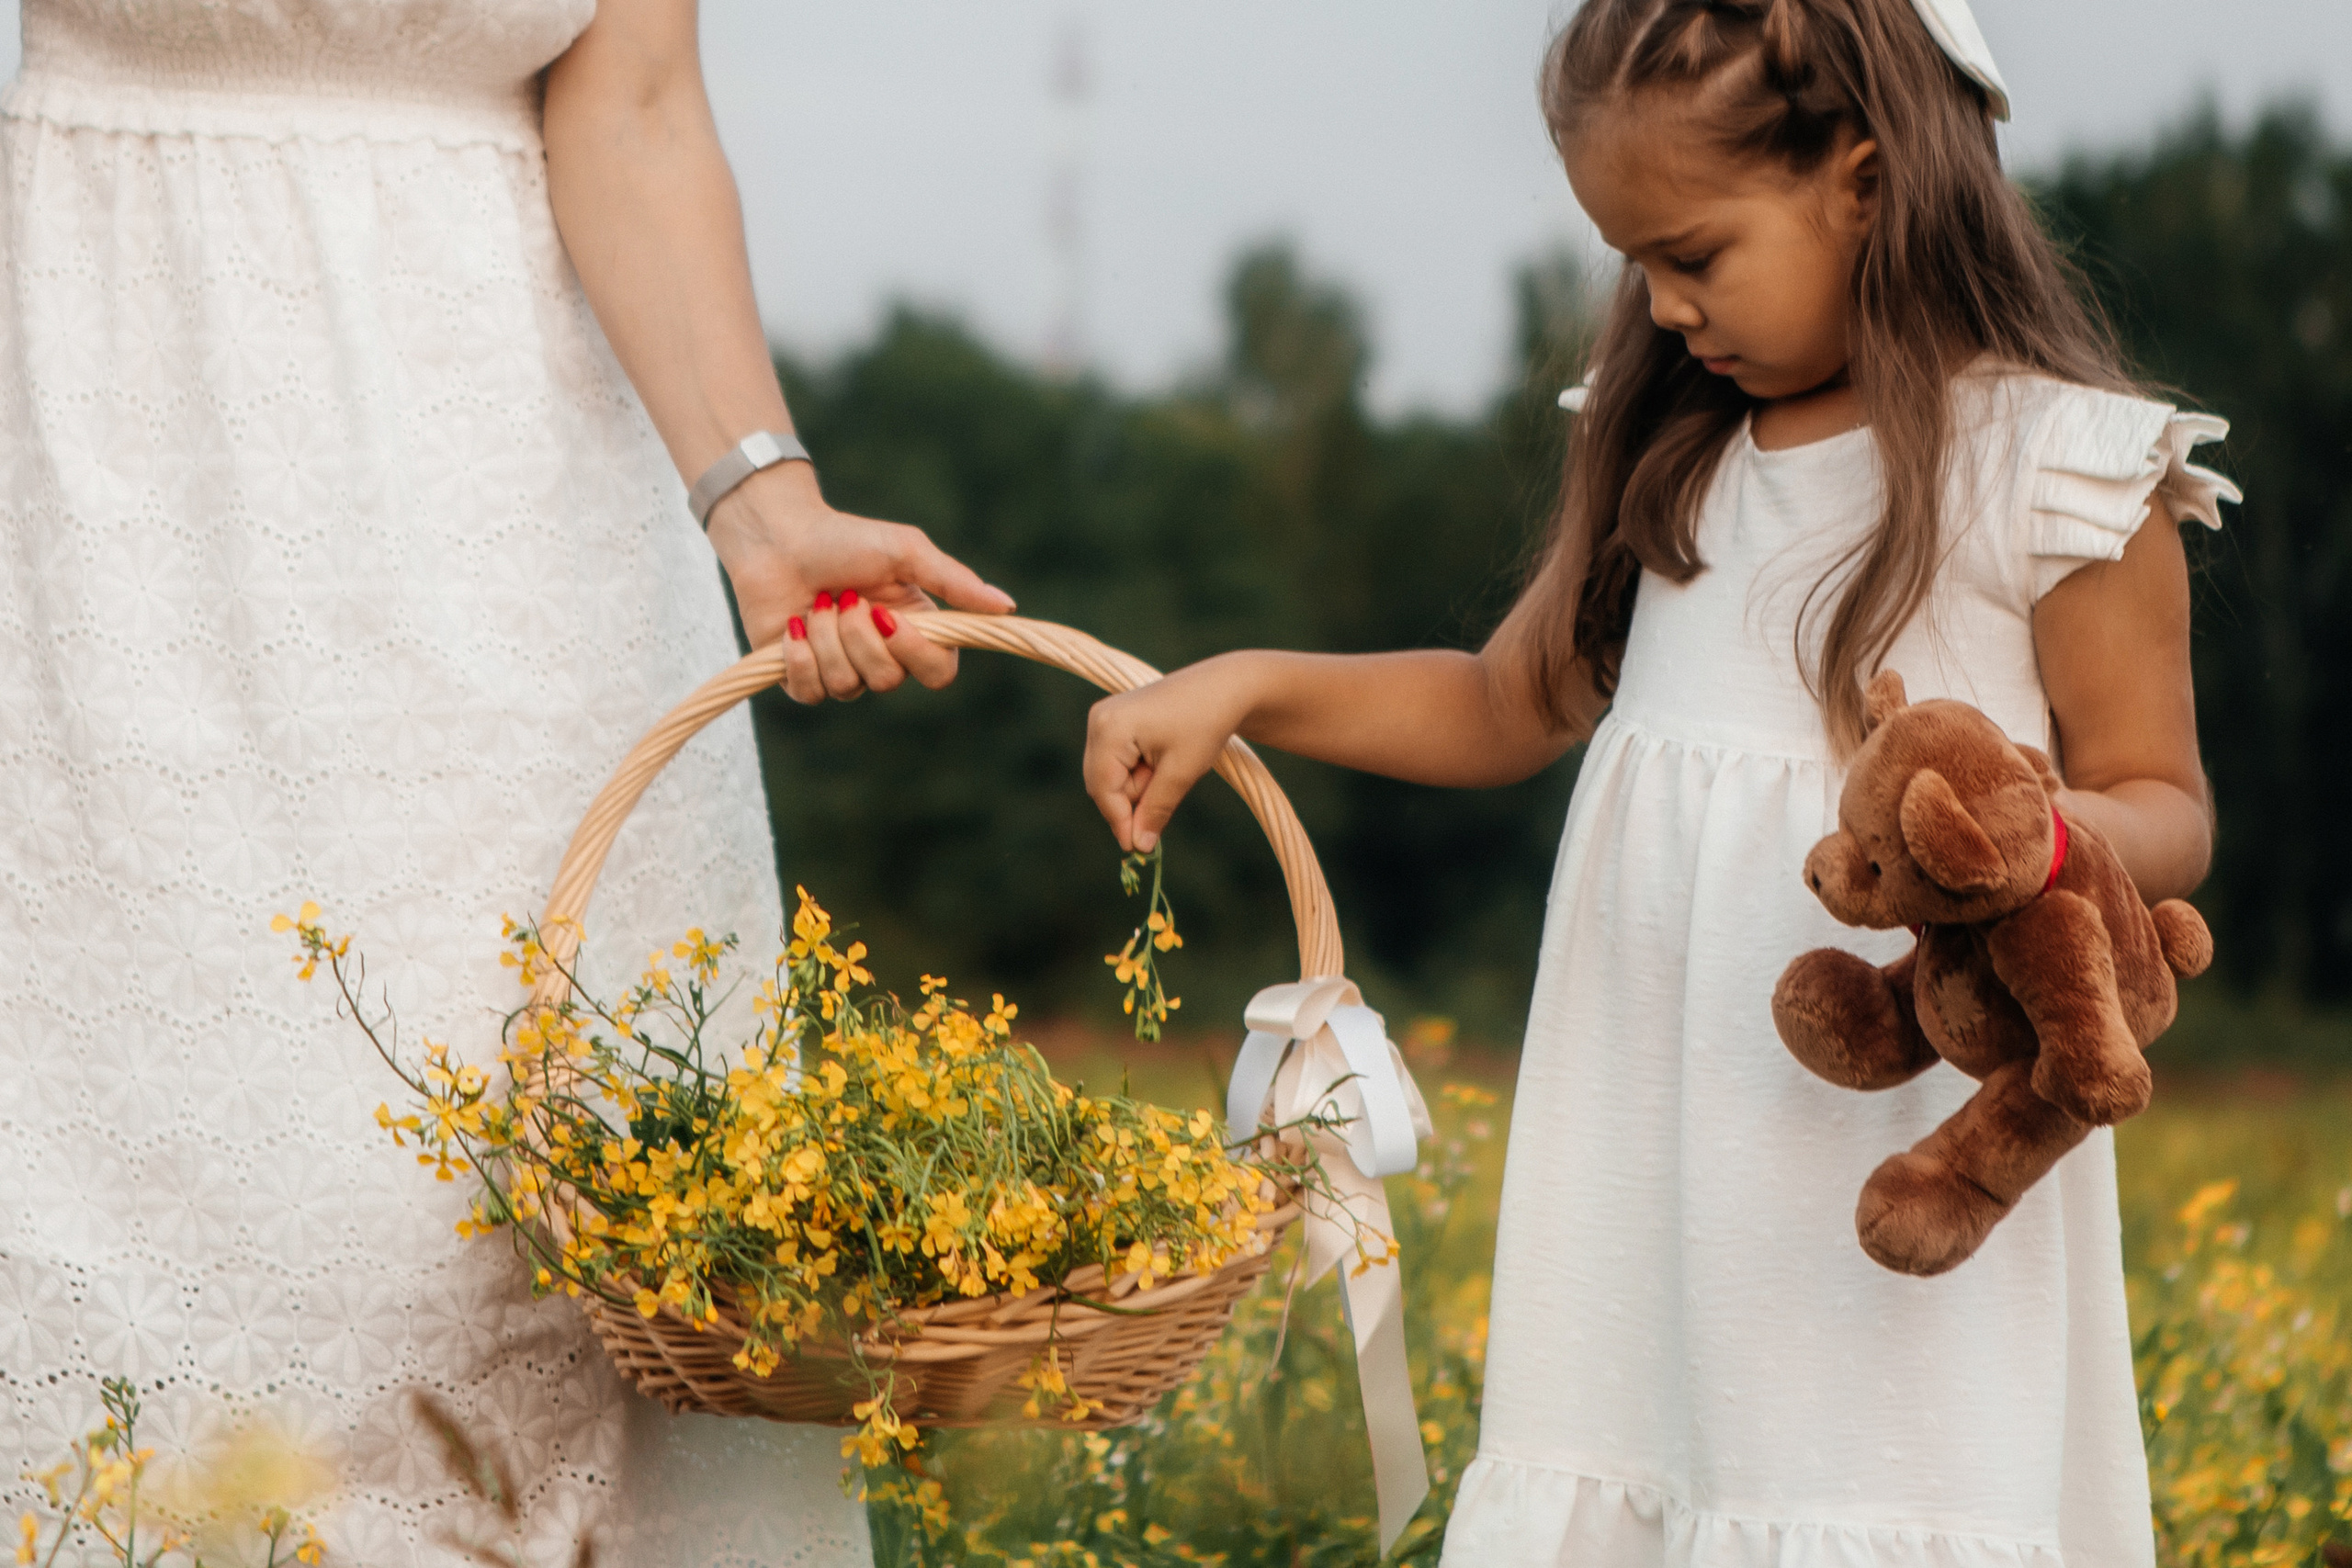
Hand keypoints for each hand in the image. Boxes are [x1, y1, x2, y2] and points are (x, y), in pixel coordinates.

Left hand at [705, 461, 1015, 703]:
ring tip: (815, 603)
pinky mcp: (801, 677)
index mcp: (915, 629)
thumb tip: (1007, 606)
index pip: (939, 672)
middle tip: (844, 598)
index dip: (916, 654)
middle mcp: (882, 655)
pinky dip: (798, 657)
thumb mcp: (905, 551)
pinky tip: (793, 624)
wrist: (777, 536)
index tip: (889, 617)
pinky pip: (810, 692)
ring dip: (825, 638)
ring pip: (846, 686)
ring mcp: (842, 670)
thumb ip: (954, 581)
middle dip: (859, 638)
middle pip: (888, 681)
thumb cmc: (844, 538)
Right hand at [1083, 656, 1261, 851]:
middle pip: (1102, 783)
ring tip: (1169, 770)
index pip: (1104, 789)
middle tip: (1164, 800)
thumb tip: (1139, 846)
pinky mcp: (1116, 719)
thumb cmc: (1205, 724)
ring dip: (1138, 786)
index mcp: (1110, 728)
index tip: (1137, 849)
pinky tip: (1162, 762)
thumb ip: (1155, 810)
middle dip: (1131, 801)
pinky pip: (1117, 761)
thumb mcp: (1181, 773)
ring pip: (1110, 775)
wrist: (1225, 686)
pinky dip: (1138, 772)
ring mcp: (1105, 717)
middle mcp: (1099, 719)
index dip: (1120, 822)